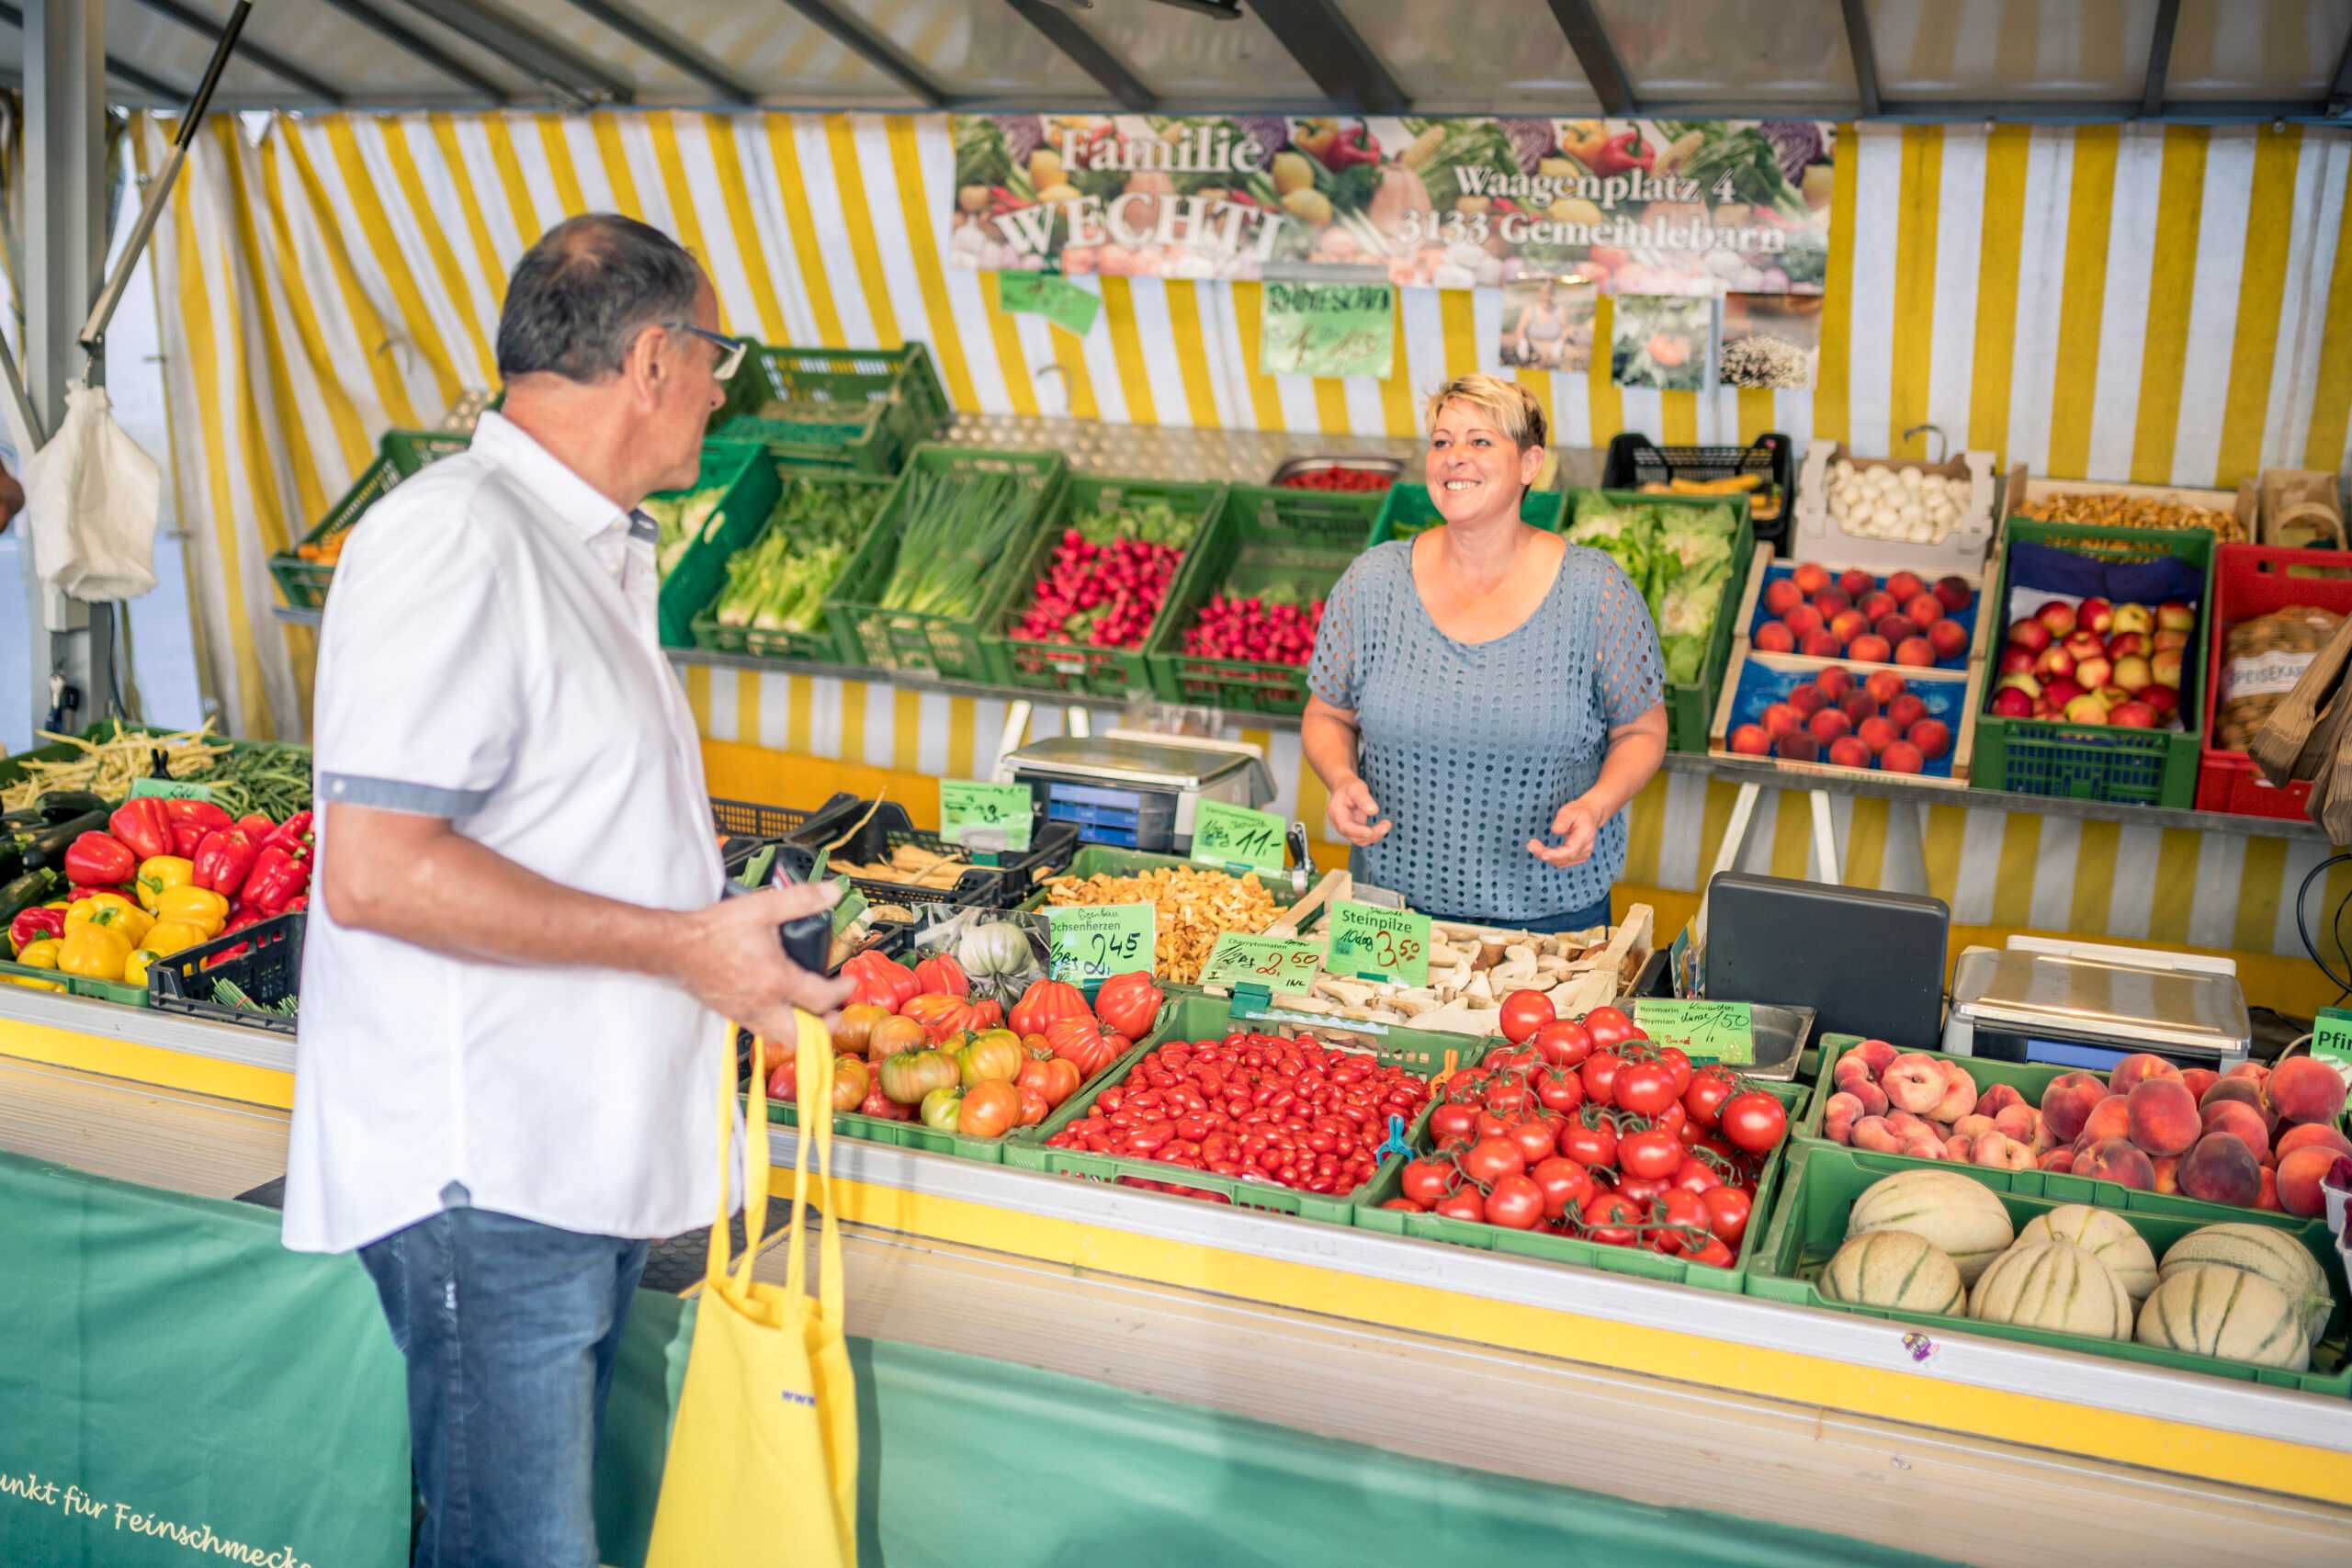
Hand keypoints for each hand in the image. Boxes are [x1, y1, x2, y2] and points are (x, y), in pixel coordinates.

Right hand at [670, 882, 854, 1043]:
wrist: (675, 946)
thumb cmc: (714, 930)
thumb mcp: (762, 908)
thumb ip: (800, 900)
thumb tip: (832, 892)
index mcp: (775, 980)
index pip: (821, 999)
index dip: (842, 992)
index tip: (849, 982)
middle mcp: (762, 1004)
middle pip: (803, 1035)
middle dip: (826, 1027)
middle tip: (836, 1012)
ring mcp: (745, 1013)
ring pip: (781, 1037)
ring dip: (802, 1030)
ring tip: (813, 1014)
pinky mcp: (732, 1013)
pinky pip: (761, 1030)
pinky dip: (777, 1025)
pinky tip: (780, 1008)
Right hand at [1326, 775, 1391, 846]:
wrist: (1345, 788)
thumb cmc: (1349, 788)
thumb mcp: (1356, 788)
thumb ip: (1363, 799)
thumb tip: (1374, 811)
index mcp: (1336, 813)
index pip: (1345, 827)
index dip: (1358, 832)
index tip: (1371, 831)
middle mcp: (1340, 824)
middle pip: (1354, 837)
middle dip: (1371, 835)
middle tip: (1387, 824)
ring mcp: (1347, 829)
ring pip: (1360, 840)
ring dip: (1375, 836)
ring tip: (1386, 824)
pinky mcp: (1355, 830)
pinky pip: (1364, 838)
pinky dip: (1374, 835)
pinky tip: (1382, 826)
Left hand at [1528, 797, 1600, 867]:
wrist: (1590, 816)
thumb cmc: (1579, 812)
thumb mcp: (1570, 810)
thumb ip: (1563, 820)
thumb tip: (1555, 831)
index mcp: (1585, 836)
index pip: (1570, 851)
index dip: (1555, 854)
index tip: (1542, 853)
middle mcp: (1585, 849)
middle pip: (1563, 859)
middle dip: (1544, 854)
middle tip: (1530, 844)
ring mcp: (1582, 855)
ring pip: (1561, 863)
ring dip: (1545, 856)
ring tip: (1532, 845)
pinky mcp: (1577, 858)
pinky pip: (1561, 862)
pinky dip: (1550, 857)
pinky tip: (1541, 849)